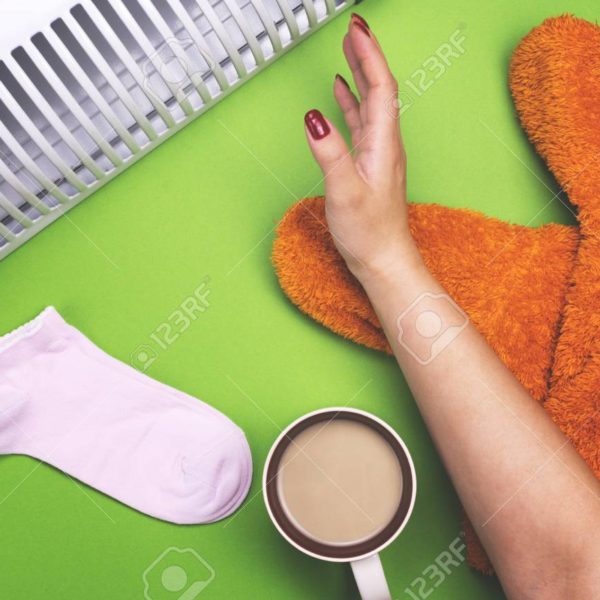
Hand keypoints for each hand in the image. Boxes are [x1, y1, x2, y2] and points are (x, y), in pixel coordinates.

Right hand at [304, 14, 422, 284]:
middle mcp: (385, 144)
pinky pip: (361, 124)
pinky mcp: (368, 165)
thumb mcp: (345, 192)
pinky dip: (351, 103)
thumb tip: (313, 117)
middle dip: (367, 55)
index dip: (370, 55)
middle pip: (379, 89)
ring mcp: (377, 154)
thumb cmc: (369, 232)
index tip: (358, 29)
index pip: (381, 87)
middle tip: (354, 29)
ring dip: (361, 75)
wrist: (383, 259)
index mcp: (383, 144)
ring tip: (349, 52)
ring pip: (370, 104)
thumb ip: (330, 153)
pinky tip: (342, 97)